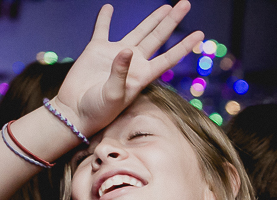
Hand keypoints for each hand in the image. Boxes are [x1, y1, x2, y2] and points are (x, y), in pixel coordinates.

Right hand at [54, 2, 203, 136]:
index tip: (200, 34)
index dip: (184, 45)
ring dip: (151, 19)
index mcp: (143, 74)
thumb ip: (121, 73)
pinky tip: (109, 8)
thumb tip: (127, 50)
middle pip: (158, 37)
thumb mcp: (113, 95)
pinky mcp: (96, 50)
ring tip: (166, 7)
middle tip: (185, 4)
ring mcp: (115, 54)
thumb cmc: (98, 110)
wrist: (76, 112)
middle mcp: (134, 62)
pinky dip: (104, 19)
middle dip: (171, 21)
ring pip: (138, 31)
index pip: (169, 57)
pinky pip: (102, 30)